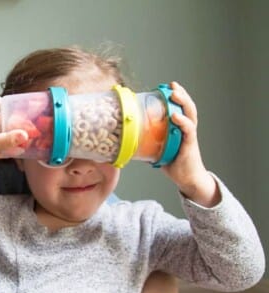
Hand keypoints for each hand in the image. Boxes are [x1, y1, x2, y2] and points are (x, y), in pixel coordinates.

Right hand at [0, 96, 27, 174]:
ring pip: (1, 116)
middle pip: (9, 127)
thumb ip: (9, 140)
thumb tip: (25, 136)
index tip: (35, 134)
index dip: (24, 137)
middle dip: (18, 124)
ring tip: (20, 108)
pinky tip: (3, 98)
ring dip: (9, 113)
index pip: (15, 139)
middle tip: (31, 119)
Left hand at [161, 81, 219, 206]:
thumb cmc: (174, 164)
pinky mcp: (190, 145)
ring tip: (174, 94)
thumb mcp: (159, 150)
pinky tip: (175, 116)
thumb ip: (149, 142)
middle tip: (172, 86)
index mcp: (180, 129)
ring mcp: (189, 136)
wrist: (188, 179)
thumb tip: (129, 140)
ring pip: (190, 115)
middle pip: (187, 107)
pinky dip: (182, 122)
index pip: (180, 108)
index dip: (175, 97)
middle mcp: (187, 129)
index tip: (166, 86)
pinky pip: (188, 131)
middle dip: (181, 94)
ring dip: (183, 103)